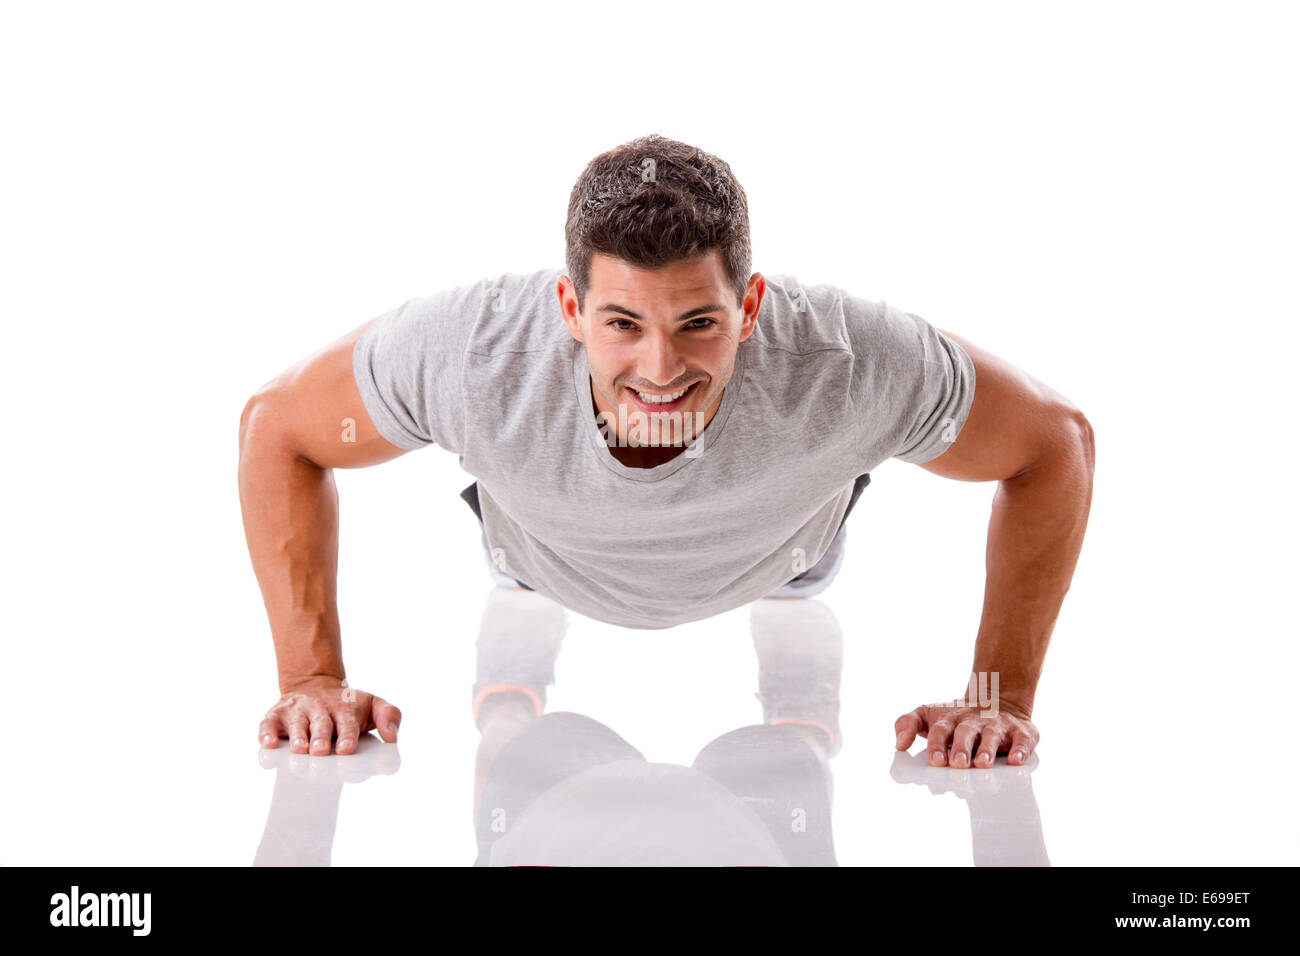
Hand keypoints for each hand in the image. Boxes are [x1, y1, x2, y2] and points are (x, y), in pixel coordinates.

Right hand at [259, 676, 400, 755]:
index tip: (347, 748)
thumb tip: (393, 737)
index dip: (347, 735)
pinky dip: (266, 733)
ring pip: (296, 724)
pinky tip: (268, 744)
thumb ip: (390, 716)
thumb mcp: (373, 704)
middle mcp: (319, 708)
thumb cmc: (347, 705)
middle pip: (321, 724)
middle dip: (321, 737)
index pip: (347, 722)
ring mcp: (297, 711)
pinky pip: (268, 723)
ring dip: (298, 737)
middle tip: (321, 751)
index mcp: (344, 708)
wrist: (314, 685)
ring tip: (300, 750)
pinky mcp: (276, 715)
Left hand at [894, 700, 1037, 767]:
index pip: (939, 730)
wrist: (996, 697)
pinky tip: (1015, 761)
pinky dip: (1020, 750)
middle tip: (957, 764)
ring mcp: (997, 725)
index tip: (935, 760)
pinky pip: (1022, 740)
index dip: (936, 744)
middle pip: (965, 732)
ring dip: (987, 750)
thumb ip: (907, 724)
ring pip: (992, 736)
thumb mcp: (927, 714)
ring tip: (982, 764)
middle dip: (961, 748)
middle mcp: (973, 721)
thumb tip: (898, 744)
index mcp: (949, 720)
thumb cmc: (956, 717)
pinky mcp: (1020, 732)